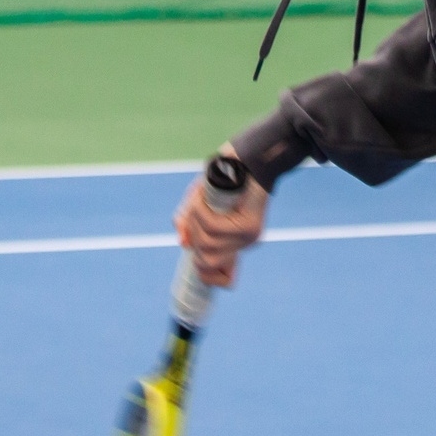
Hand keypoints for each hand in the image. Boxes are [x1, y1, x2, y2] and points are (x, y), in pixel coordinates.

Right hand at [175, 148, 269, 286]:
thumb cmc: (225, 177)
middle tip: (192, 215)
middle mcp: (245, 243)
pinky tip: (200, 198)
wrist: (252, 157)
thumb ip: (190, 222)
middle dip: (192, 239)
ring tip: (197, 201)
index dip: (206, 276)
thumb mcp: (201, 202)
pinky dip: (199, 212)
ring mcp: (249, 236)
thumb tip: (183, 243)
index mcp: (236, 242)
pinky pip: (214, 227)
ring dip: (194, 222)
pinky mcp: (249, 225)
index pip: (223, 278)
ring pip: (207, 243)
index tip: (193, 254)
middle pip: (207, 260)